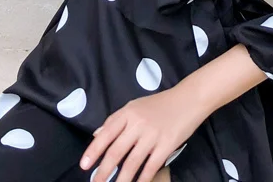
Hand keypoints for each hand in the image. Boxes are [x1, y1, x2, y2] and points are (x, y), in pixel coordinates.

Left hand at [82, 85, 205, 181]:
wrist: (188, 99)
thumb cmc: (159, 104)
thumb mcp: (135, 106)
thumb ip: (116, 120)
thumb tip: (97, 134)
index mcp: (127, 112)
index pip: (106, 133)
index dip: (94, 150)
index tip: (84, 164)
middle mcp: (137, 123)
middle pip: (116, 150)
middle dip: (103, 170)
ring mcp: (152, 135)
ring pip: (132, 162)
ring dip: (121, 179)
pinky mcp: (167, 145)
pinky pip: (151, 166)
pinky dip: (143, 178)